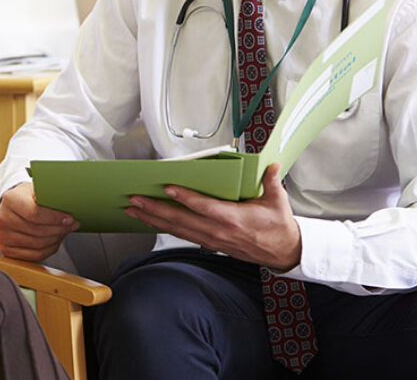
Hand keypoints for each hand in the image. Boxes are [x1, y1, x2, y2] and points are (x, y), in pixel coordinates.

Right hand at [0, 182, 79, 260]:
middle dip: (59, 230)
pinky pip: (34, 255)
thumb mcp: (38, 189)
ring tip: (63, 232)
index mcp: (10, 199)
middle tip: (72, 226)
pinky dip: (49, 250)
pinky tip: (55, 241)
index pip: (35, 213)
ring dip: (56, 240)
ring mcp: (2, 235)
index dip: (55, 218)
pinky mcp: (6, 249)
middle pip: (37, 231)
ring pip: (37, 245)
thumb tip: (70, 204)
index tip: (70, 218)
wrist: (12, 204)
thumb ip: (50, 196)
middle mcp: (2, 218)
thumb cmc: (28, 196)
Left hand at [124, 163, 301, 269]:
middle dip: (155, 210)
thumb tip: (270, 165)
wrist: (282, 252)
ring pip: (177, 229)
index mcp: (234, 219)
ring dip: (153, 220)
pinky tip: (150, 221)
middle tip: (135, 200)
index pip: (205, 207)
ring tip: (134, 210)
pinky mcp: (209, 244)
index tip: (168, 188)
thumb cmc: (278, 226)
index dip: (185, 198)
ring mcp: (212, 239)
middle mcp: (219, 231)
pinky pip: (182, 235)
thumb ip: (270, 181)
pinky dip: (164, 227)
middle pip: (182, 220)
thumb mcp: (277, 201)